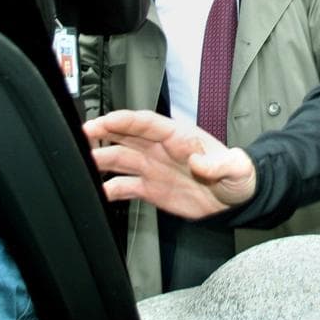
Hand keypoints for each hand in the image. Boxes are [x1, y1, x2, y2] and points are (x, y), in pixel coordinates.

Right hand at [83, 109, 257, 217]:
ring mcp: (154, 168)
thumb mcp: (237, 168)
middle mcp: (161, 149)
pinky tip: (97, 192)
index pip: (149, 123)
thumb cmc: (238, 177)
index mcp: (180, 138)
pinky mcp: (151, 189)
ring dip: (101, 158)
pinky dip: (109, 188)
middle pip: (127, 134)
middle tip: (82, 132)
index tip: (106, 120)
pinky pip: (124, 186)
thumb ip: (221, 164)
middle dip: (104, 131)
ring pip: (120, 158)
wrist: (235, 199)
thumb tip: (199, 161)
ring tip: (81, 162)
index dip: (126, 121)